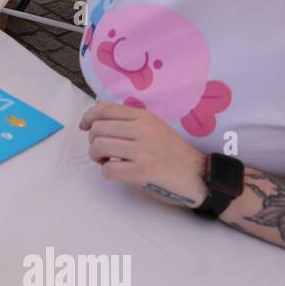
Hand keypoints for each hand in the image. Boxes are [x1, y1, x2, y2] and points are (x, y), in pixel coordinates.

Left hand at [79, 103, 207, 207]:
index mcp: (145, 117)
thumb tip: (99, 124)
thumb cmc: (174, 154)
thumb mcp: (156, 128)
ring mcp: (142, 151)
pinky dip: (107, 172)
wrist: (199, 176)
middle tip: (102, 151)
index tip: (84, 127)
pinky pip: (108, 169)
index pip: (105, 109)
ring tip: (107, 161)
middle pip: (98, 129)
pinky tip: (117, 172)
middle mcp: (143, 130)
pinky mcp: (142, 172)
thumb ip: (132, 123)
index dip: (88, 117)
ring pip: (99, 147)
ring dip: (97, 157)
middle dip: (93, 141)